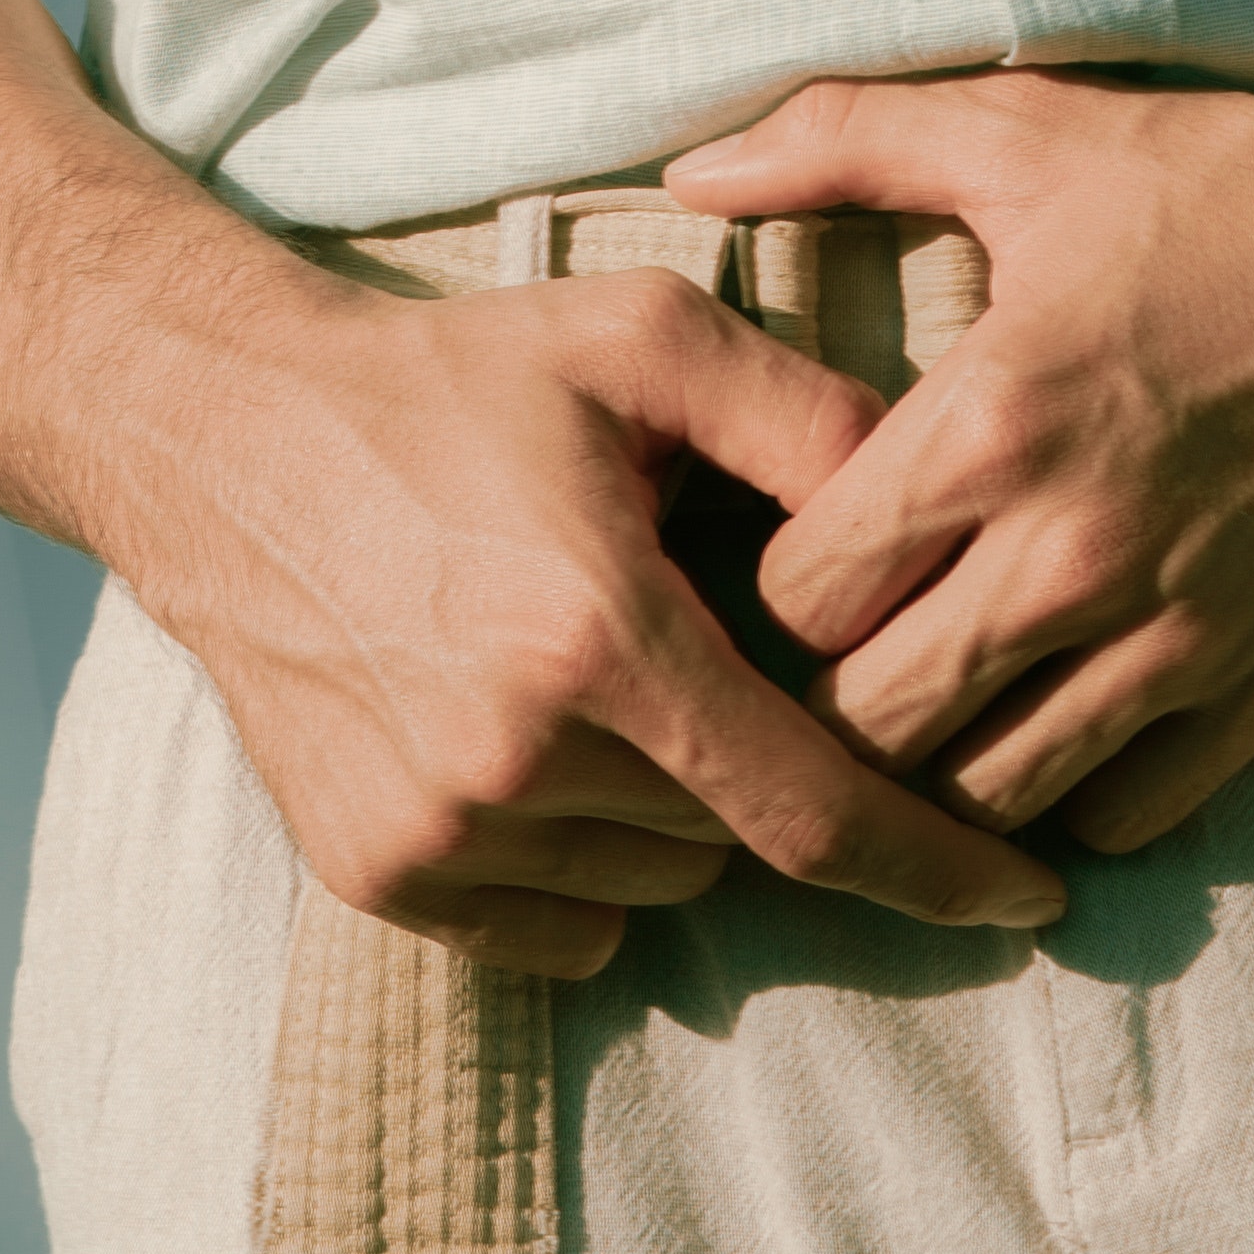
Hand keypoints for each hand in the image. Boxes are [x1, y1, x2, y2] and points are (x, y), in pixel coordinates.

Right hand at [132, 261, 1073, 979]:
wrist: (228, 435)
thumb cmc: (448, 374)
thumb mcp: (640, 338)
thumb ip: (801, 411)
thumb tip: (930, 491)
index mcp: (597, 636)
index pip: (808, 807)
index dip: (929, 863)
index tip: (1025, 898)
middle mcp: (516, 760)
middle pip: (728, 831)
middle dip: (759, 754)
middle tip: (708, 641)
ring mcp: (437, 833)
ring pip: (645, 874)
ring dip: (667, 799)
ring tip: (604, 659)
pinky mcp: (376, 872)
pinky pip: (553, 915)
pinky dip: (583, 851)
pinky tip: (539, 727)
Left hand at [663, 72, 1253, 853]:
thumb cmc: (1219, 181)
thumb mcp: (1020, 134)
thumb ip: (839, 142)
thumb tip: (693, 172)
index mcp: (990, 425)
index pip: (798, 596)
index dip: (780, 580)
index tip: (808, 541)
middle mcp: (1071, 554)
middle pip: (871, 721)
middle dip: (844, 684)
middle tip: (864, 631)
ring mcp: (1175, 635)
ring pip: (989, 792)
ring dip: (952, 749)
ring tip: (954, 679)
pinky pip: (1122, 814)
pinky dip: (1077, 782)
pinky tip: (1068, 702)